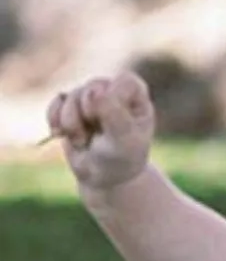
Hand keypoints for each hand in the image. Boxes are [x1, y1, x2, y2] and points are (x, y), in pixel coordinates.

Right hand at [45, 72, 154, 190]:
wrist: (105, 179)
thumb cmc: (122, 159)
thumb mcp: (124, 141)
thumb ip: (114, 116)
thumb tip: (96, 92)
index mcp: (135, 94)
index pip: (125, 81)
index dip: (115, 102)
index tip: (116, 124)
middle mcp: (113, 90)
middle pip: (92, 88)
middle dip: (90, 117)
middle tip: (101, 137)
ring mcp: (89, 97)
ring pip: (70, 97)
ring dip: (73, 124)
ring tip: (85, 141)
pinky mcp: (68, 106)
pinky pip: (55, 104)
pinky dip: (56, 122)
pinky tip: (63, 135)